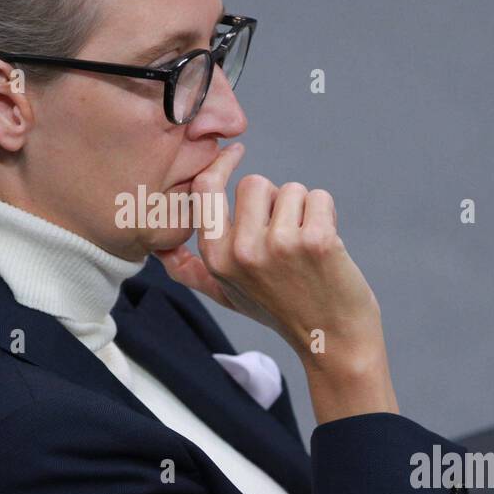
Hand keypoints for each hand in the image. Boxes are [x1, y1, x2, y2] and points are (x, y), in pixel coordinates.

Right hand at [153, 143, 384, 369]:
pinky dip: (328, 217)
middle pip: (255, 183)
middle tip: (285, 241)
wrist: (331, 342)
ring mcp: (279, 246)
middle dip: (274, 202)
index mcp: (216, 258)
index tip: (235, 152)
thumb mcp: (228, 295)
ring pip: (291, 189)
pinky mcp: (317, 241)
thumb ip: (192, 271)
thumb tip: (161, 252)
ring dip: (304, 211)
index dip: (220, 164)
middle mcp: (242, 251)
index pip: (206, 190)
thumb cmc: (281, 312)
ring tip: (306, 250)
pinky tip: (327, 249)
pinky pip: (320, 198)